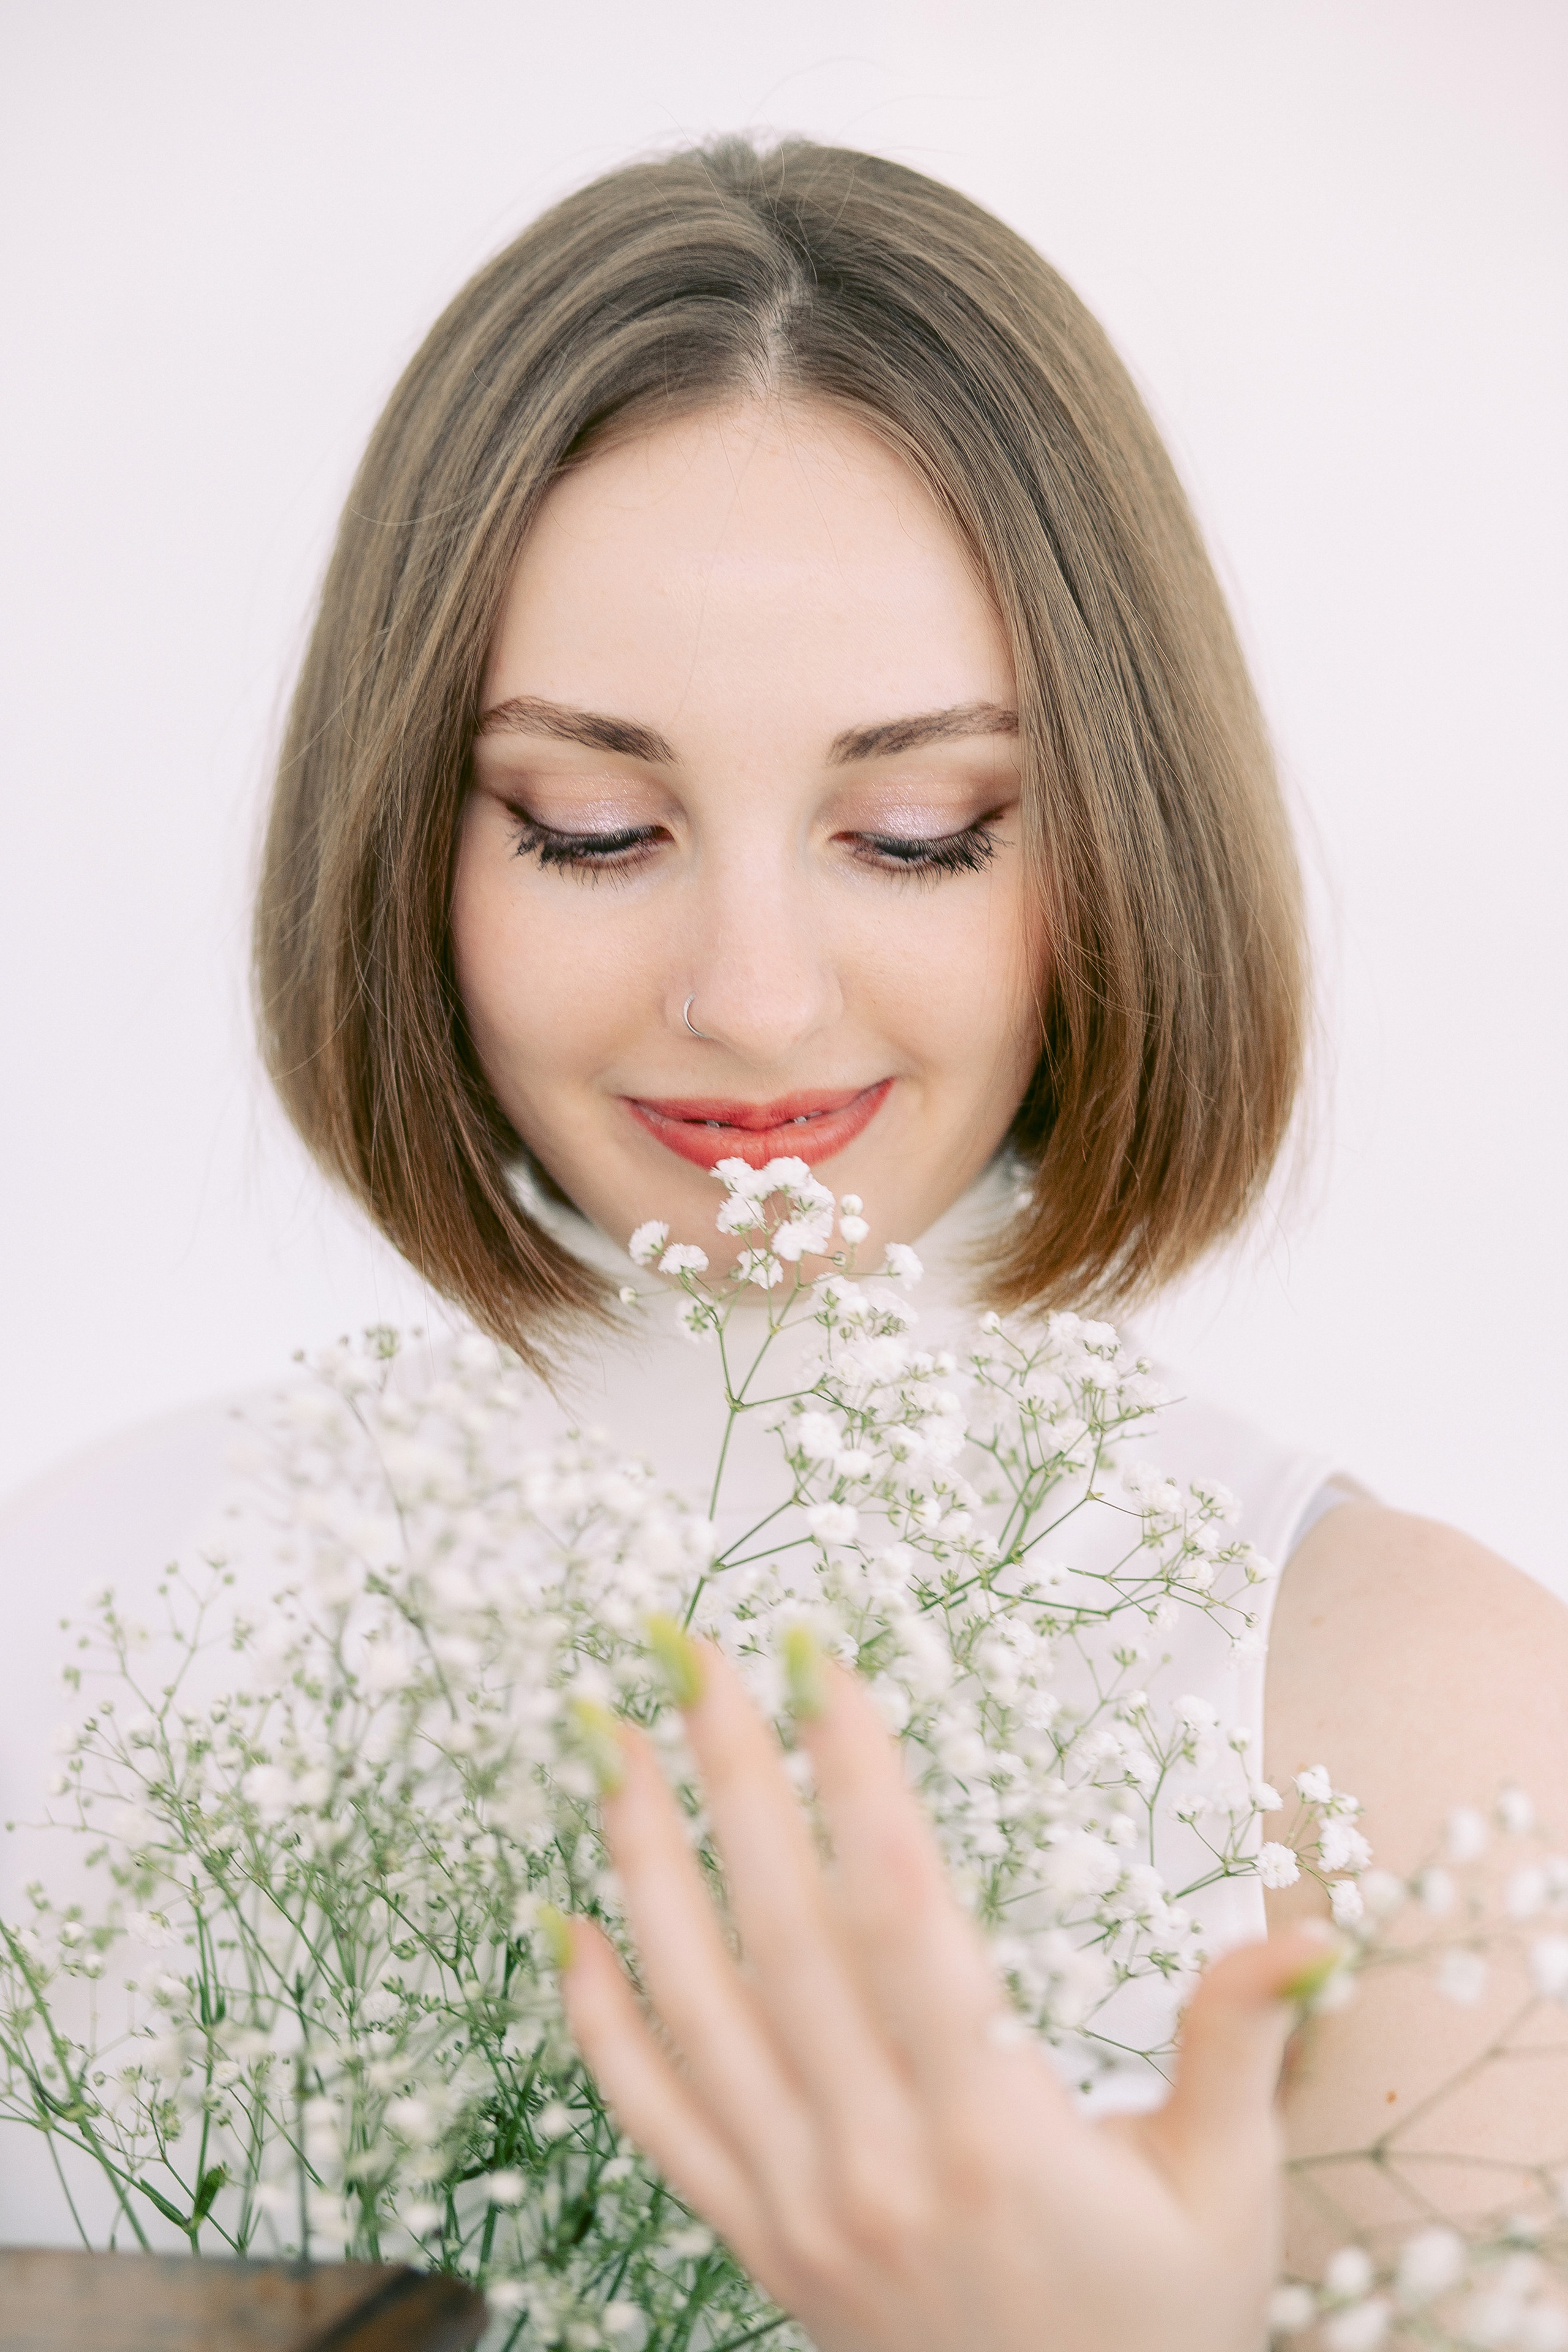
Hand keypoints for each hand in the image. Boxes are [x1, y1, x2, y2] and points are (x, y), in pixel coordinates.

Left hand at [557, 1639, 1332, 2351]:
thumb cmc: (1158, 2330)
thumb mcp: (1225, 2194)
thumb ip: (1238, 2046)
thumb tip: (1304, 1932)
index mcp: (992, 2137)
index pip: (901, 1914)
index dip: (853, 1777)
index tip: (818, 1660)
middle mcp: (875, 2162)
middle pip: (783, 1933)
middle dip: (733, 1775)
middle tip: (690, 1648)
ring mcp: (797, 2206)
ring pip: (694, 2005)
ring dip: (643, 1861)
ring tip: (608, 1738)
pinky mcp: (755, 2240)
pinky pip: (653, 2119)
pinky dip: (597, 2020)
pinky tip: (564, 1924)